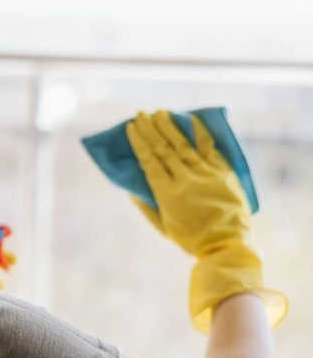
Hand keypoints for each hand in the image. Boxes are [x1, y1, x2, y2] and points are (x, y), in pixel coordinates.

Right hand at [125, 110, 286, 333]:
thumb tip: (132, 189)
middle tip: (141, 114)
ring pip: (183, 145)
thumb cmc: (190, 238)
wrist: (226, 243)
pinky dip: (200, 133)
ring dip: (170, 127)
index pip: (149, 161)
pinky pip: (209, 148)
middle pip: (164, 148)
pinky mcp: (222, 172)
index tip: (131, 127)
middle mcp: (184, 179)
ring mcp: (205, 174)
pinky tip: (191, 119)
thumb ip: (146, 206)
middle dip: (151, 129)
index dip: (139, 142)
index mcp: (167, 193)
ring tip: (159, 113)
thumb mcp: (163, 227)